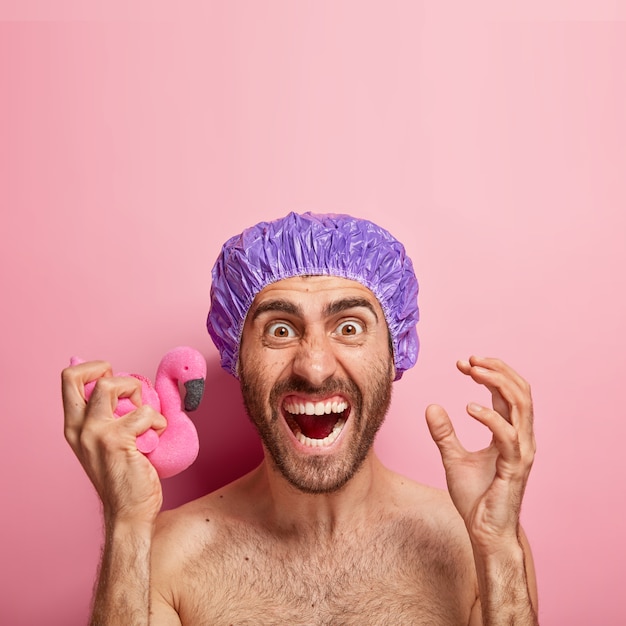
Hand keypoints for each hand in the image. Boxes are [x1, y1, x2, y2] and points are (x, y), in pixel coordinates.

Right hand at [62, 360, 166, 524]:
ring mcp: (95, 433)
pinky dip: (158, 421)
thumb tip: (113, 380)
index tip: (115, 382)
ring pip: (112, 384)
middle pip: (79, 374)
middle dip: (110, 373)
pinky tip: (156, 437)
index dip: (94, 368)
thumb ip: (105, 414)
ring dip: (138, 395)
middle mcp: (79, 427)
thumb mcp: (104, 441)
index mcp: (74, 426)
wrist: (128, 512)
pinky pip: (145, 412)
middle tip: (130, 396)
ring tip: (146, 418)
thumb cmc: (123, 475)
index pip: (68, 378)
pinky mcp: (117, 441)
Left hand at [425, 356, 535, 551]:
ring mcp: (521, 451)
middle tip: (470, 360)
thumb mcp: (452, 457)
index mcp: (510, 432)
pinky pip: (508, 435)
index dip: (488, 373)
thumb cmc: (475, 497)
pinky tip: (469, 407)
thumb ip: (444, 432)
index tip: (463, 363)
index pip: (507, 392)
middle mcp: (521, 438)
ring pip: (521, 406)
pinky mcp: (515, 467)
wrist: (484, 531)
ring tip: (473, 371)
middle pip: (520, 391)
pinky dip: (490, 417)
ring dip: (497, 383)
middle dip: (497, 369)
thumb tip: (431, 406)